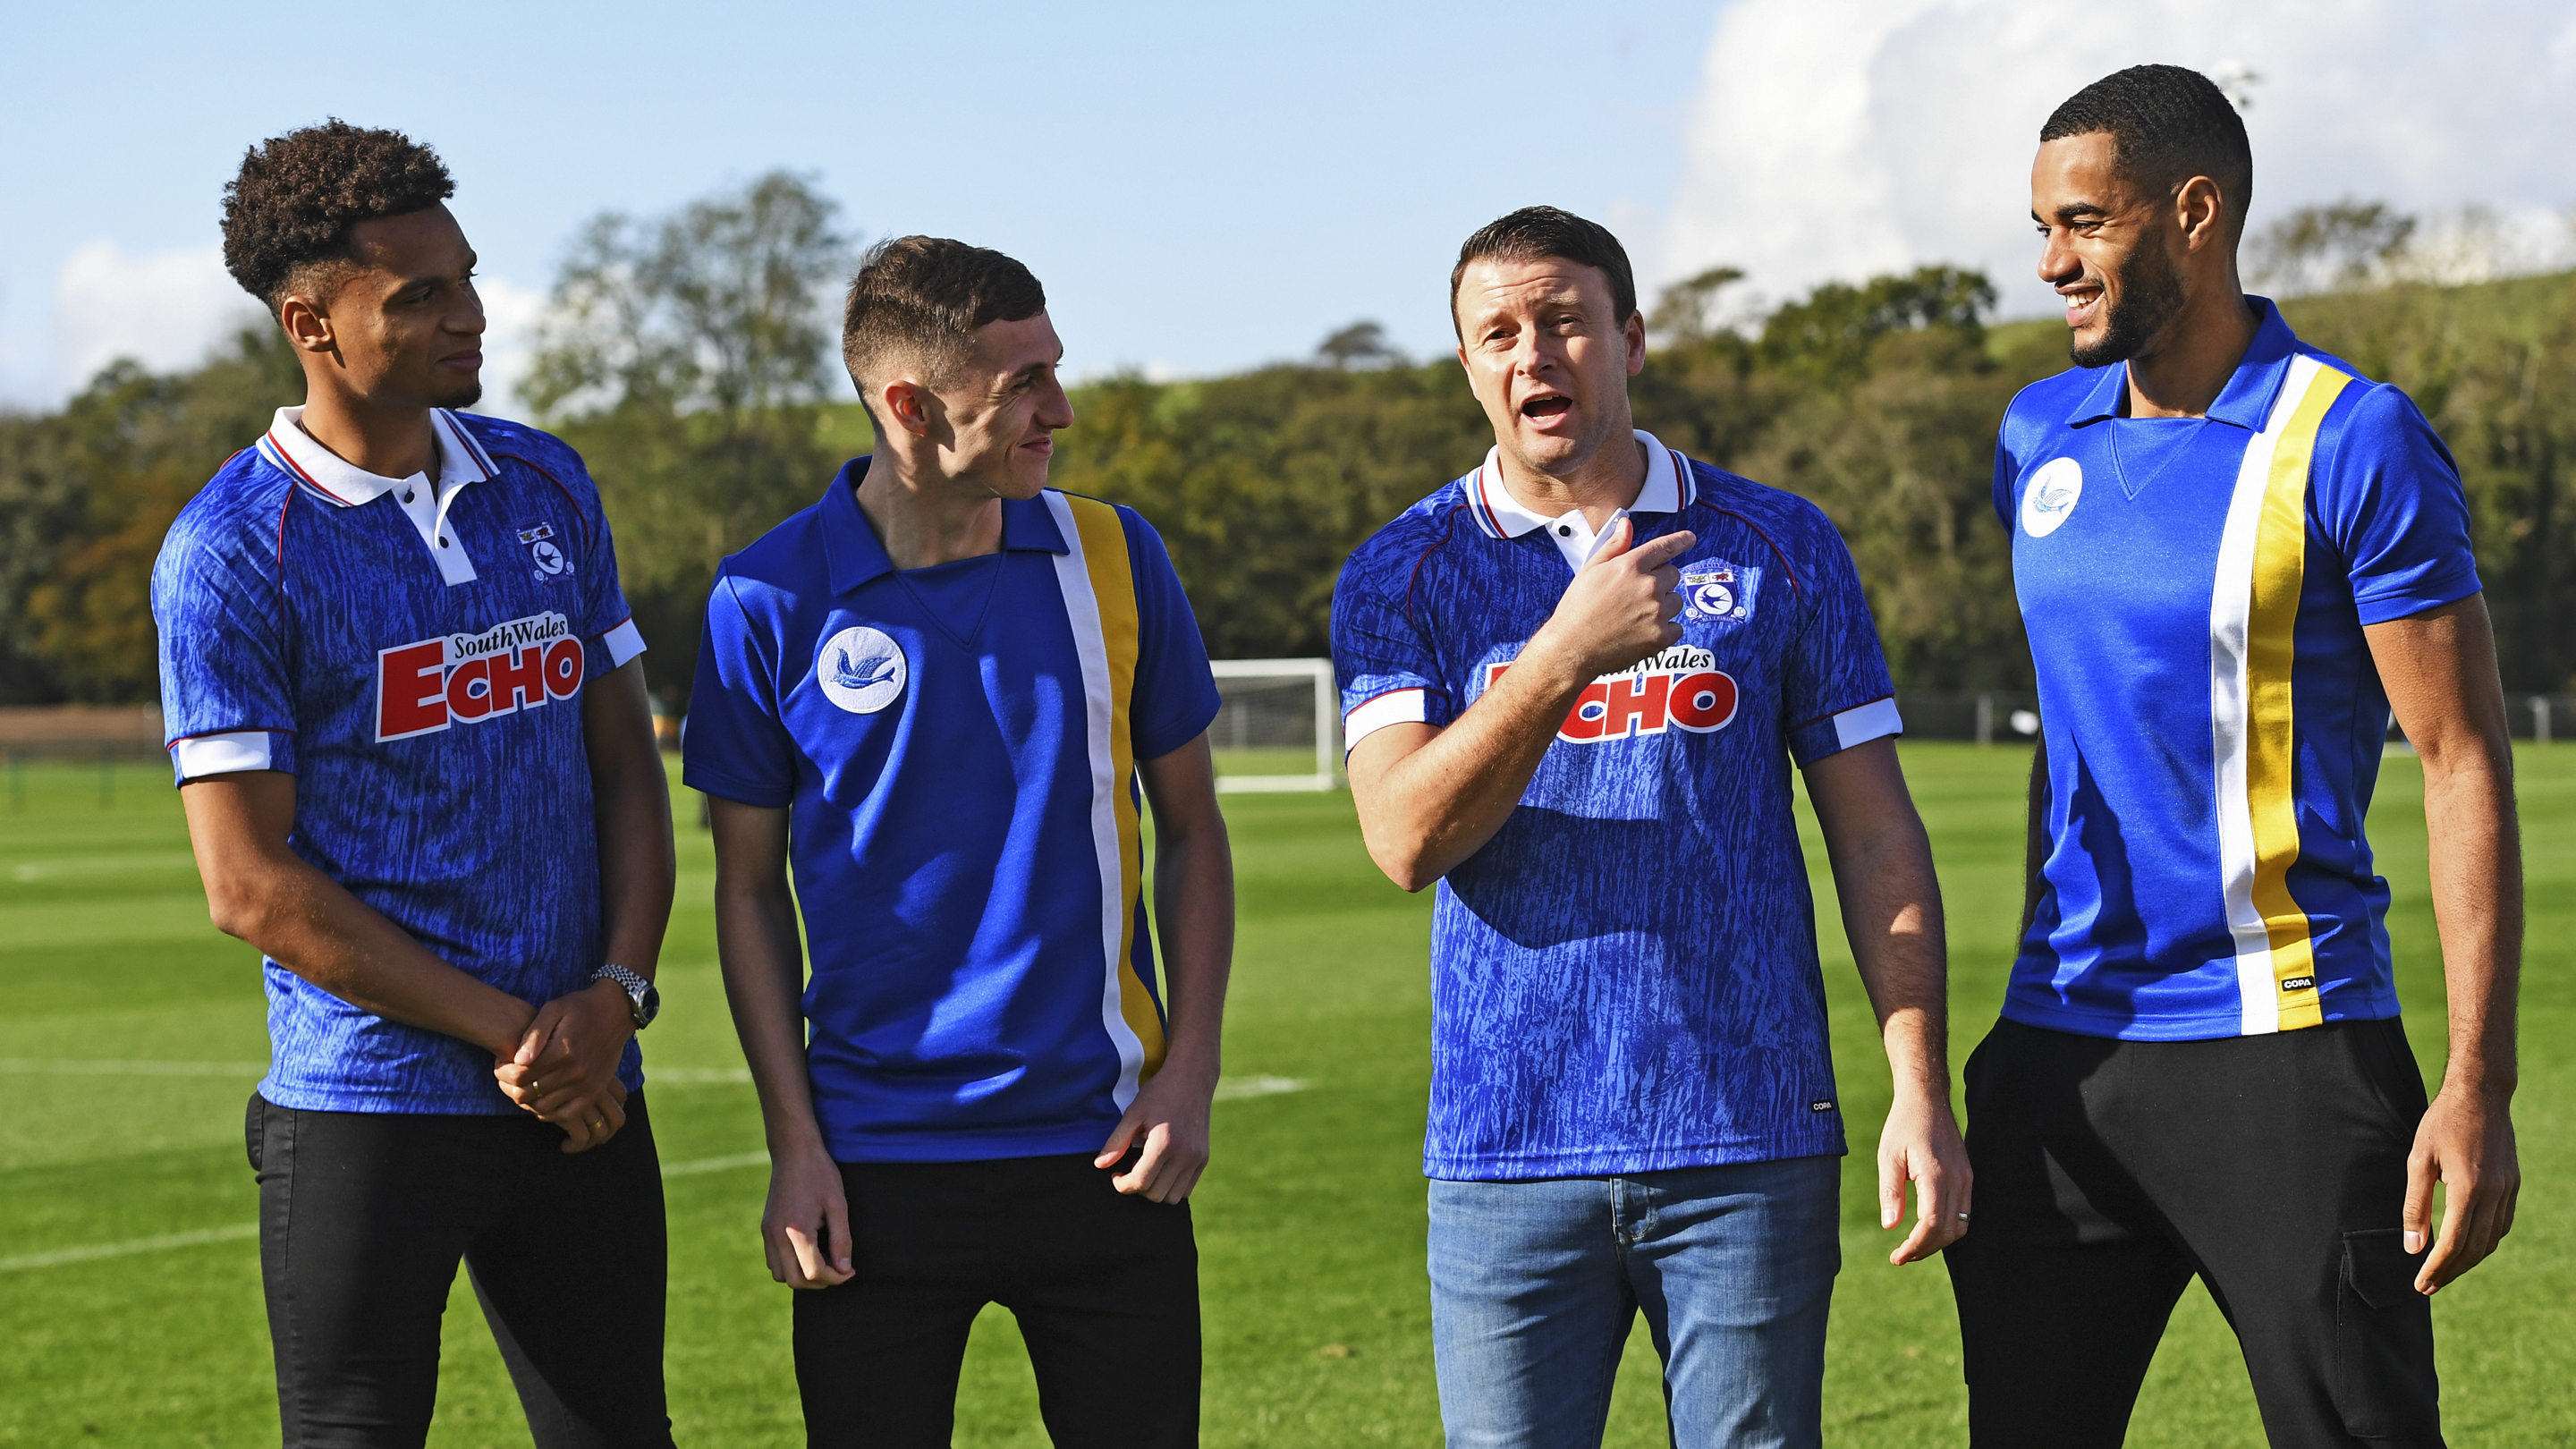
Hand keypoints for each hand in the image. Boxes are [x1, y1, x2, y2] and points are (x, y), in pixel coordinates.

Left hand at [493, 980, 635, 1152]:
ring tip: (520, 1087)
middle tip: (504, 1077)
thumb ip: (534, 1035)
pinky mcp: (595, 1091)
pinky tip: (540, 1101)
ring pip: (543, 1107)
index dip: (502, 1072)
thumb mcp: (554, 1010)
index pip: (520, 1074)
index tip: (498, 1065)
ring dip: (526, 1101)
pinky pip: (566, 1114)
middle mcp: (576, 1072)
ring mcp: (587, 1085)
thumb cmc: (580, 1007)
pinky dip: (549, 1113)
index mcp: (563, 1051)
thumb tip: (518, 1060)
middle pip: (529, 1093)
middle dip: (509, 1087)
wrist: (616, 1011)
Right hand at [763, 1141, 853, 1288]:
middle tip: (839, 1268)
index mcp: (797, 1230)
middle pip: (795, 1280)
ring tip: (823, 1261)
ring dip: (802, 1276)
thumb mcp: (838, 1204)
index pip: (813, 1272)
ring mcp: (768, 1233)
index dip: (836, 1277)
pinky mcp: (766, 1228)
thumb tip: (844, 1269)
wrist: (793, 1151)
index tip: (850, 1270)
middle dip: (820, 1281)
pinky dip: (790, 1266)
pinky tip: (808, 1252)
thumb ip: (841, 1240)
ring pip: (780, 1275)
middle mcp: (777, 1235)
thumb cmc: (820, 1174)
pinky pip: (773, 1261)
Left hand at [1094, 1062, 1214, 1202]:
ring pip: (1173, 1197)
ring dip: (1156, 1189)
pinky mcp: (1204, 1158)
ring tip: (1148, 1166)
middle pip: (1156, 1194)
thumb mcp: (1133, 1113)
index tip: (1116, 1175)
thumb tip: (1100, 1165)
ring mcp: (1197, 1159)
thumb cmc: (1159, 1093)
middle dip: (1138, 1186)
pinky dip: (1172, 1185)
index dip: (1122, 1185)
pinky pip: (1187, 1189)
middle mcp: (1184, 1155)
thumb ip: (1116, 1142)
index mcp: (1164, 1144)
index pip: (1141, 1183)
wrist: (1192, 1078)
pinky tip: (1162, 1165)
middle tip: (1131, 1166)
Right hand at [1526, 520, 1694, 681]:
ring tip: (1637, 616)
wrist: (1572, 648)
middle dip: (1660, 581)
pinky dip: (1664, 629)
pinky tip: (1642, 631)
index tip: (1690, 539)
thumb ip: (1614, 546)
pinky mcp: (1661, 636)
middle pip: (1673, 575)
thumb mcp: (1590, 570)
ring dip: (1663, 606)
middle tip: (1638, 595)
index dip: (1680, 541)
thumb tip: (1626, 525)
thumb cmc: (1577, 609)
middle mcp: (1648, 586)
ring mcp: (1657, 612)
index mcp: (1631, 566)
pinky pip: (1677, 627)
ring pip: (1676, 601)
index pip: (1664, 547)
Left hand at [1879, 1087, 1970, 1264]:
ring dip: (1938, 1242)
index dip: (1916, 1246)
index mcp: (1935, 1173)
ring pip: (1961, 1226)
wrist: (1928, 1100)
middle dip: (1925, 1249)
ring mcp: (1966, 1178)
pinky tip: (1927, 1229)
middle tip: (1901, 1256)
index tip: (1897, 1256)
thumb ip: (1891, 1191)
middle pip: (1948, 1231)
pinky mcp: (1968, 1177)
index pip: (1932, 1223)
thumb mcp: (1888, 1156)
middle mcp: (1957, 1179)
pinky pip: (1964, 1213)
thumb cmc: (1903, 1125)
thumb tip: (1890, 1226)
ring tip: (1912, 1246)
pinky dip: (1948, 1228)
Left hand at [2405, 1082, 2517, 1292]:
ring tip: (2445, 1271)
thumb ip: (2416, 1205)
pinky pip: (2501, 1224)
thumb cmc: (2441, 1124)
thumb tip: (2413, 1246)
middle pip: (2474, 1248)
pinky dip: (2485, 1242)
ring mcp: (2508, 1190)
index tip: (2420, 1284)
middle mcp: (2494, 1193)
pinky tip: (2467, 1246)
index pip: (2453, 1243)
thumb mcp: (2418, 1160)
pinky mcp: (2513, 1185)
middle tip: (2428, 1286)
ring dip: (2469, 1260)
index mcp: (2468, 1188)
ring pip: (2491, 1240)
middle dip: (2451, 1271)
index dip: (2437, 1268)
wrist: (2481, 1095)